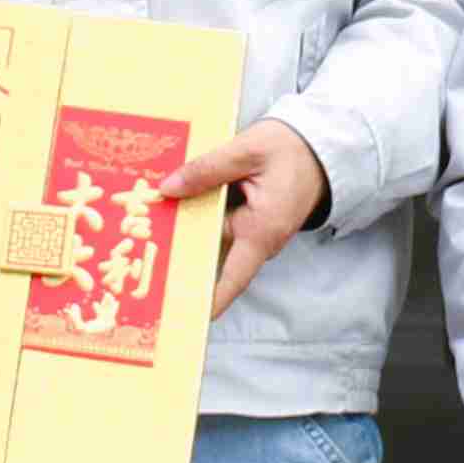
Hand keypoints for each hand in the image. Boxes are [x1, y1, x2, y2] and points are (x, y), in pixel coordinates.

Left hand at [159, 122, 332, 317]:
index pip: (233, 278)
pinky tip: (178, 202)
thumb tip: (168, 189)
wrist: (321, 147)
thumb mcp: (247, 151)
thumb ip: (207, 169)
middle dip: (180, 253)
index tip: (184, 315)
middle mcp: (260, 241)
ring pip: (215, 239)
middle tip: (142, 252)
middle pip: (212, 254)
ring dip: (189, 230)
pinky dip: (202, 217)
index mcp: (261, 230)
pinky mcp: (253, 224)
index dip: (209, 299)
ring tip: (151, 223)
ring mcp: (257, 235)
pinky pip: (222, 227)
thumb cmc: (291, 149)